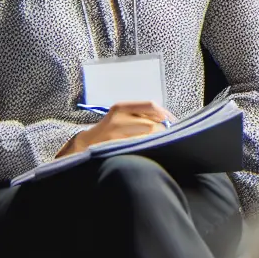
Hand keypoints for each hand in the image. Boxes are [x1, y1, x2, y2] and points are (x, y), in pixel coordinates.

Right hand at [57, 101, 173, 156]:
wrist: (85, 145)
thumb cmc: (111, 130)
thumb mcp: (123, 116)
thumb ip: (142, 115)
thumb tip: (169, 120)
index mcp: (121, 107)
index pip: (150, 106)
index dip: (165, 114)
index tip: (173, 123)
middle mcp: (117, 118)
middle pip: (151, 124)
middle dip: (163, 132)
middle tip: (168, 138)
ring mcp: (115, 134)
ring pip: (147, 136)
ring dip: (156, 141)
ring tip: (158, 145)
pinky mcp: (114, 148)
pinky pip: (138, 147)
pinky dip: (146, 149)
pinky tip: (148, 151)